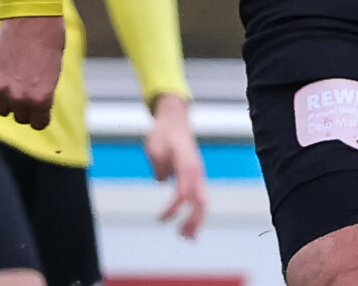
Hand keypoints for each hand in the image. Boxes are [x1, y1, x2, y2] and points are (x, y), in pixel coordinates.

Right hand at [0, 15, 66, 128]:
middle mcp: (18, 97)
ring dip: (8, 99)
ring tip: (17, 80)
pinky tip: (5, 68)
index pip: (37, 124)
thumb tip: (31, 112)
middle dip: (25, 107)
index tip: (41, 110)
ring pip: (1, 108)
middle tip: (30, 89)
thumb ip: (41, 96)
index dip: (41, 116)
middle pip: (19, 117)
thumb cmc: (49, 44)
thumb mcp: (53, 74)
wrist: (32, 18)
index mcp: (41, 99)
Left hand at [145, 92, 207, 238]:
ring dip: (196, 220)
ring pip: (202, 201)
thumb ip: (159, 166)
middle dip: (193, 220)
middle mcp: (196, 170)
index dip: (174, 207)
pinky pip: (199, 197)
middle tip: (183, 237)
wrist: (174, 120)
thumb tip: (162, 179)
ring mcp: (197, 173)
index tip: (161, 218)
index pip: (183, 191)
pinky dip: (195, 212)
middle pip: (200, 200)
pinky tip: (188, 224)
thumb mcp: (154, 147)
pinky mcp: (195, 176)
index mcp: (187, 164)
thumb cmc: (163, 133)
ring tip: (187, 237)